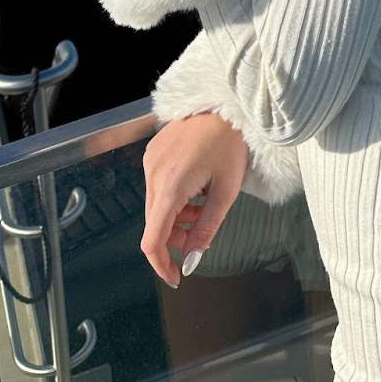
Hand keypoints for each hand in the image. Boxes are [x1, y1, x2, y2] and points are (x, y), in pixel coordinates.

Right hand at [141, 113, 250, 285]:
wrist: (225, 104)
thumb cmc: (230, 143)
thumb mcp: (225, 192)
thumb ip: (205, 230)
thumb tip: (190, 262)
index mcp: (170, 186)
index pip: (152, 240)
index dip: (161, 264)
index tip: (175, 277)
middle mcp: (153, 173)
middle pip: (155, 224)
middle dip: (176, 237)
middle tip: (202, 230)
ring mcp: (150, 161)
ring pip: (157, 206)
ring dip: (177, 216)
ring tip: (204, 202)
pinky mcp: (152, 152)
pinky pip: (157, 186)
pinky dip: (173, 197)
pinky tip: (195, 184)